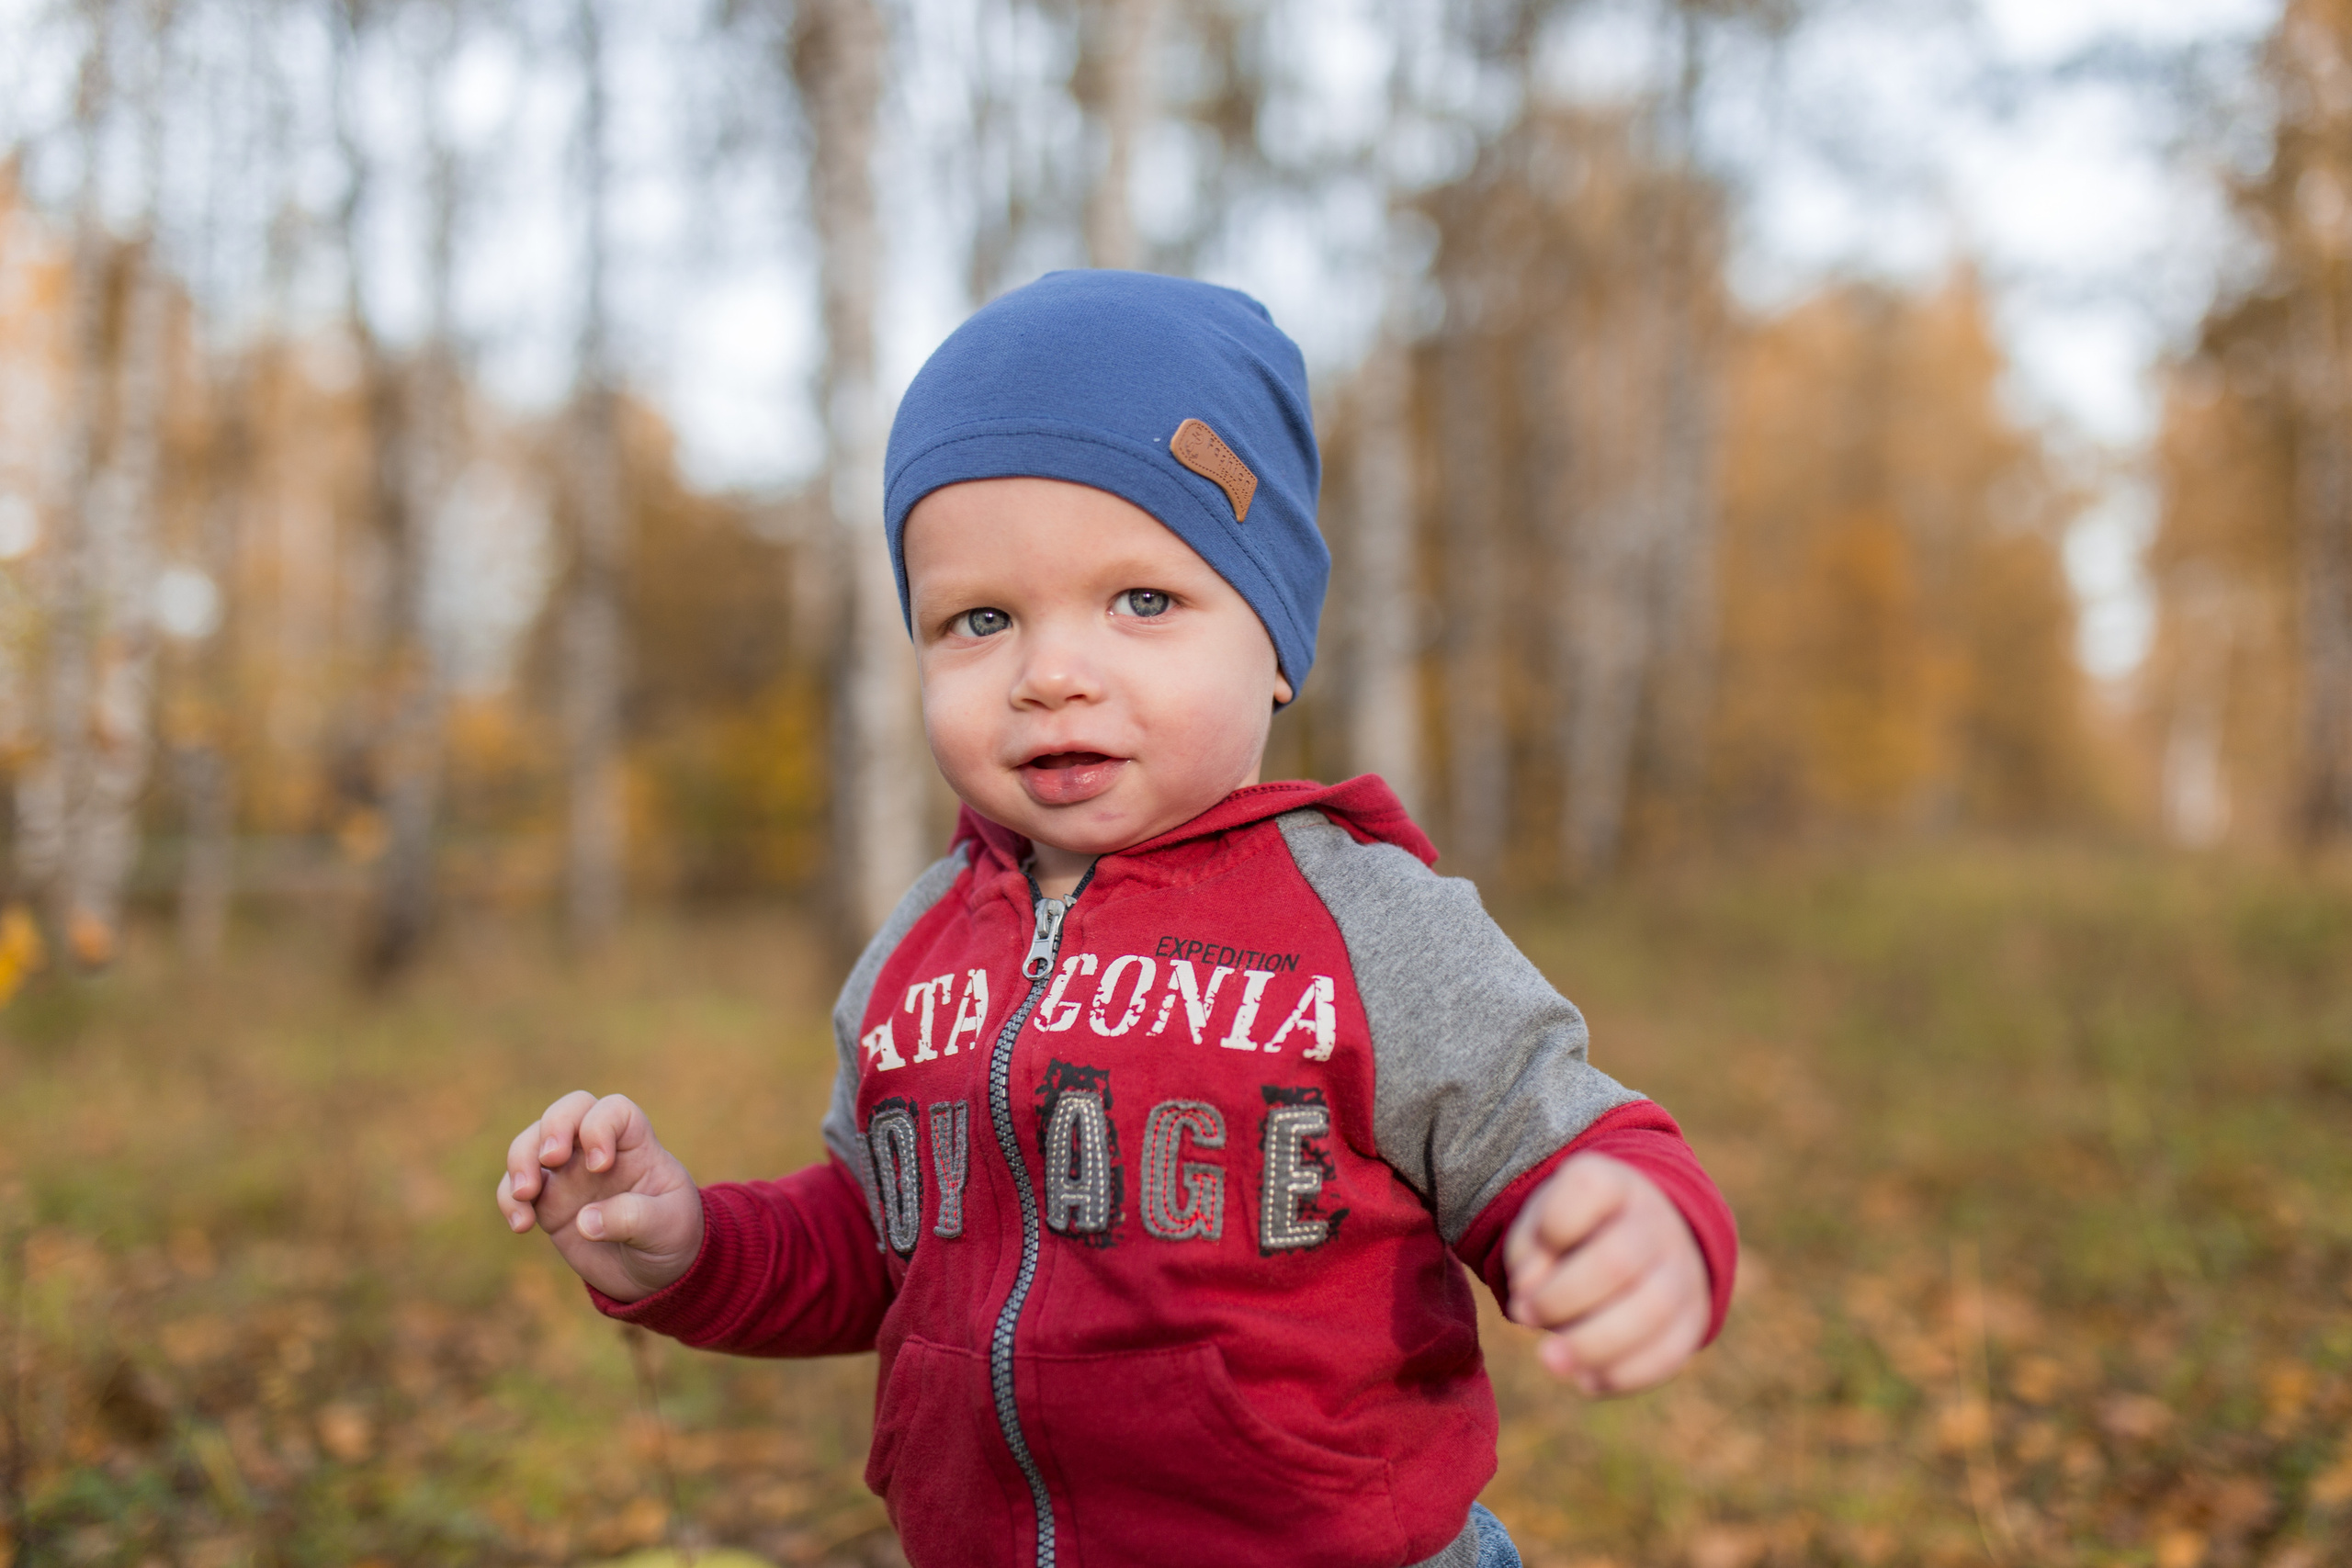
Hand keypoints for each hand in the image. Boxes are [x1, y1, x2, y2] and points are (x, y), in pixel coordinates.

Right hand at [497, 1091, 704, 1302]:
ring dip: (521, 1160)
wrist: (656, 1273)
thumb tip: (585, 1221)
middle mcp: (598, 1151)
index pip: (614, 1110)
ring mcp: (569, 1175)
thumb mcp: (667, 1228)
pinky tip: (521, 1225)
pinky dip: (509, 1199)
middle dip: (553, 1126)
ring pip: (532, 1142)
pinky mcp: (547, 1204)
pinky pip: (515, 1188)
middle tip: (551, 1159)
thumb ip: (633, 1218)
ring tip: (525, 1194)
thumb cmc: (672, 1237)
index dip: (600, 1125)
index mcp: (636, 1146)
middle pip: (567, 1111)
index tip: (600, 1165)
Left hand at [1503, 1153, 1709, 1395]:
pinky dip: (1625, 1374)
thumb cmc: (1574, 1232)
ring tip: (1550, 1360)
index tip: (1533, 1251)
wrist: (1640, 1236)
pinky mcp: (1694, 1317)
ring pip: (1652, 1310)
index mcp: (1613, 1183)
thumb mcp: (1540, 1224)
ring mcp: (1682, 1268)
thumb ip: (1527, 1252)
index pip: (1587, 1188)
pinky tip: (1587, 1380)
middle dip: (1560, 1299)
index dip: (1550, 1228)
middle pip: (1616, 1261)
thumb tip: (1528, 1299)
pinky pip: (1671, 1351)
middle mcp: (1655, 1221)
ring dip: (1593, 1344)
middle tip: (1525, 1314)